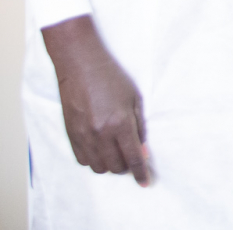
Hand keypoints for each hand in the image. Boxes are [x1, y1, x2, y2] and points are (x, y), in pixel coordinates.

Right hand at [41, 14, 151, 185]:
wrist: (80, 66)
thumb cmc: (111, 78)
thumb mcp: (135, 99)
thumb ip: (139, 128)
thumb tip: (142, 152)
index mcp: (120, 123)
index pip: (132, 158)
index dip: (140, 172)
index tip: (145, 182)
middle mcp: (100, 133)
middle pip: (115, 166)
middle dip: (126, 167)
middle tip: (131, 157)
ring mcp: (82, 136)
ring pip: (98, 167)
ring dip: (110, 164)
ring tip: (116, 151)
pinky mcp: (70, 135)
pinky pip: (82, 160)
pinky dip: (93, 160)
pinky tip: (100, 148)